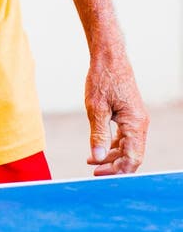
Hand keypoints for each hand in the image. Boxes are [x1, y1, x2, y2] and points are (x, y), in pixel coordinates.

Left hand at [85, 53, 148, 174]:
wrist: (109, 57)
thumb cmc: (103, 79)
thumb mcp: (96, 108)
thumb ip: (98, 134)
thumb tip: (97, 158)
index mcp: (135, 124)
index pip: (132, 158)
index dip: (116, 170)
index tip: (98, 174)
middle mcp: (139, 124)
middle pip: (131, 155)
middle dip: (113, 165)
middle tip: (93, 171)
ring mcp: (136, 119)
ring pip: (127, 146)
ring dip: (111, 156)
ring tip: (92, 162)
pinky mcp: (129, 114)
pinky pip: (125, 136)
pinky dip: (112, 144)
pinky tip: (98, 149)